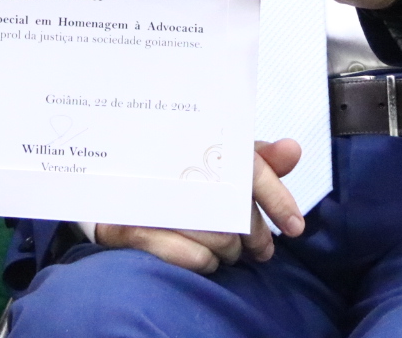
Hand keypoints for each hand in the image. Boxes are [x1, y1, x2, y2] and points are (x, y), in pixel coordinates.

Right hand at [92, 140, 305, 273]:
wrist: (107, 183)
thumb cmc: (175, 172)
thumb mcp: (218, 161)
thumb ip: (257, 161)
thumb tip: (293, 149)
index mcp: (198, 141)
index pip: (249, 169)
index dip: (277, 198)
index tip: (295, 226)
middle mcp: (173, 166)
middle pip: (236, 211)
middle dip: (255, 235)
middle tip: (260, 247)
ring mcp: (153, 200)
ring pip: (218, 239)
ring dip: (230, 250)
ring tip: (229, 249)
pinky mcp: (134, 229)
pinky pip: (193, 258)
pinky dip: (206, 261)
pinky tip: (204, 256)